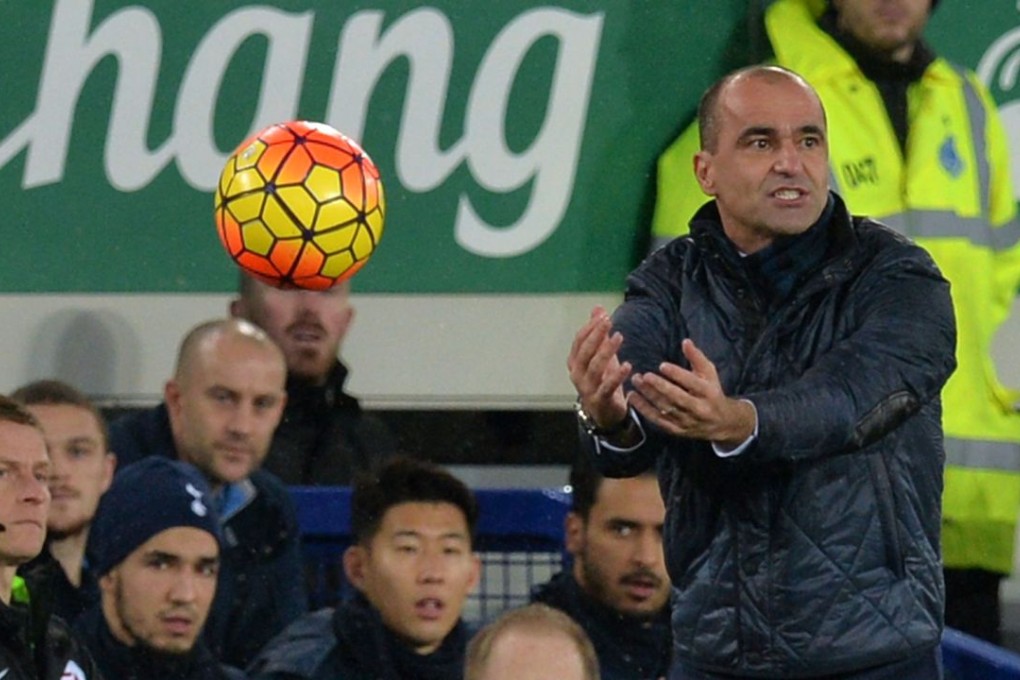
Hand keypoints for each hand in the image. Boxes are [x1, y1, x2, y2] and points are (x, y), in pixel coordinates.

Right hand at [567, 306, 630, 429]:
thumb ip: (597, 333)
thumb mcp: (600, 354)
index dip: (590, 327)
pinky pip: (607, 386)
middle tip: (608, 321)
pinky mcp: (599, 399)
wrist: (604, 413)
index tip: (603, 316)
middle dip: (596, 335)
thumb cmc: (602, 380)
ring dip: (607, 351)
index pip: (579, 341)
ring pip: (595, 367)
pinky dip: (617, 376)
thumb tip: (597, 308)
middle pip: (585, 352)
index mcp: (575, 362)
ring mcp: (586, 388)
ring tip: (619, 337)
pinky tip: (627, 365)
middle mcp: (577, 374)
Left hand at [631, 338, 754, 446]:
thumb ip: (697, 357)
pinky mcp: (677, 430)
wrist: (721, 423)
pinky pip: (658, 420)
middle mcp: (699, 409)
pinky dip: (644, 409)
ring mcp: (687, 421)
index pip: (692, 383)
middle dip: (660, 387)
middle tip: (644, 376)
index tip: (662, 365)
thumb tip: (685, 341)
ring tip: (636, 381)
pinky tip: (633, 397)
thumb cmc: (712, 392)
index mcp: (709, 393)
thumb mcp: (709, 373)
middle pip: (677, 398)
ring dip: (648, 396)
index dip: (677, 374)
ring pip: (665, 409)